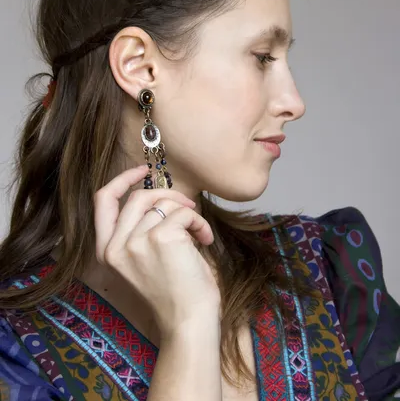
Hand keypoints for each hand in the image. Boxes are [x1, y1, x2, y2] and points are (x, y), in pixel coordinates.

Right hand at [94, 164, 220, 338]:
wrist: (188, 322)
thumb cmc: (173, 294)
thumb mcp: (144, 260)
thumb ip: (140, 230)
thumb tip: (159, 196)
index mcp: (107, 251)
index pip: (103, 201)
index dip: (122, 180)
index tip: (143, 171)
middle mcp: (116, 246)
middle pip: (138, 197)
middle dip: (167, 194)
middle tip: (188, 206)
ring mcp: (136, 241)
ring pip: (165, 204)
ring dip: (188, 214)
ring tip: (199, 235)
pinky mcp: (160, 237)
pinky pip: (184, 213)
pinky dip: (199, 223)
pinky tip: (205, 241)